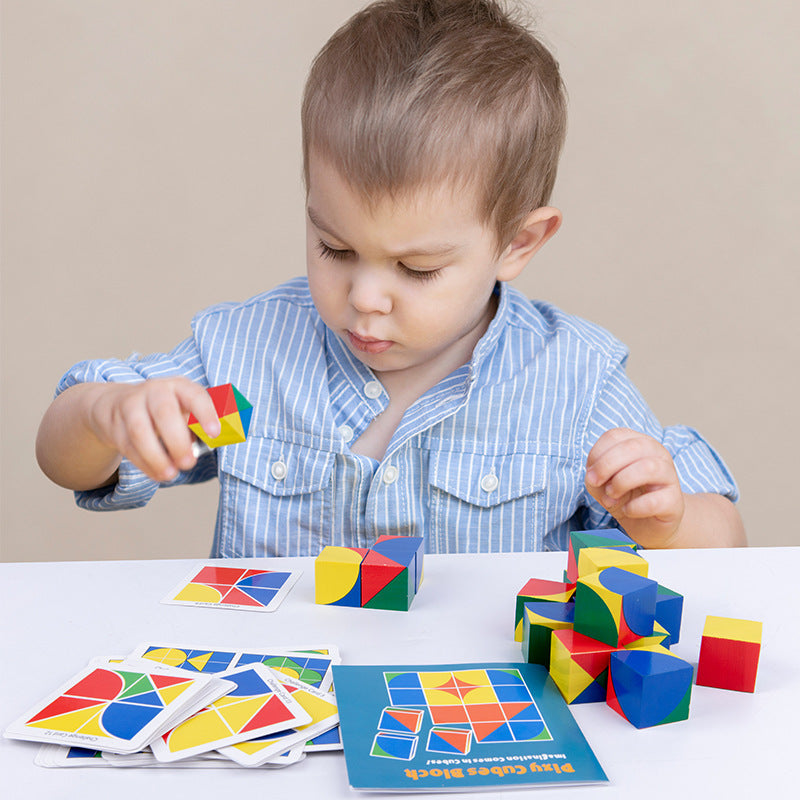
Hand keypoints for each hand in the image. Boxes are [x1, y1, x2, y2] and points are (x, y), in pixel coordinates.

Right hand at [84, 378, 220, 482]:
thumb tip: (208, 446)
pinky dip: (144, 464)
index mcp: (179, 387)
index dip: (205, 413)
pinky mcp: (115, 425)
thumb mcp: (183, 409)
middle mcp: (154, 391)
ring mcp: (131, 406)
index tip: (214, 434)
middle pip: (164, 412)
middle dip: (177, 442)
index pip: (194, 395)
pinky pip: (128, 446)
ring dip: (157, 457)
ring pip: (140, 431)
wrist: (115, 404)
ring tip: (171, 474)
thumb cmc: (163, 410)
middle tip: (188, 463)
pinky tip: (158, 474)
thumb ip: (196, 425)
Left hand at [584, 427, 684, 547]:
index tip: (591, 473)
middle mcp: (658, 454)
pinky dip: (635, 507)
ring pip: (649, 467)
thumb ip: (595, 475)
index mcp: (639, 443)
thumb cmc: (625, 496)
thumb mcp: (603, 482)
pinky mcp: (674, 501)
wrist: (649, 523)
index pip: (615, 436)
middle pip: (632, 447)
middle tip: (596, 483)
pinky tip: (628, 510)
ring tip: (612, 495)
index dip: (597, 454)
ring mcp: (669, 477)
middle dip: (606, 465)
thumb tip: (594, 478)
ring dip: (622, 482)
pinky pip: (654, 501)